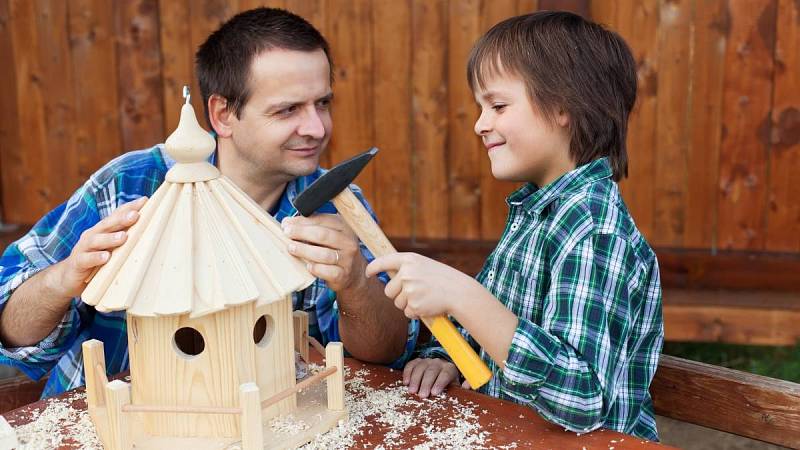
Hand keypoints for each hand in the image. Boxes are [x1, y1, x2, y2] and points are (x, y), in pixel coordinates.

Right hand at [54, 197, 146, 297]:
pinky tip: (106, 257)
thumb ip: (125, 240)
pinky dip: (96, 257)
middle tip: (136, 215)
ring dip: (110, 238)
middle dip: (122, 218)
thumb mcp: (111, 248)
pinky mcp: (77, 263)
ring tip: (123, 237)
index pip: (116, 215)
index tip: (145, 200)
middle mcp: (93, 235)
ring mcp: (83, 248)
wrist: (68, 277)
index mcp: (103, 230)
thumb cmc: (96, 261)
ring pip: (96, 240)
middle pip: (107, 224)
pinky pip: (86, 259)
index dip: (129, 207)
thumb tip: (150, 232)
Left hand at [282, 214, 365, 292]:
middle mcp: (348, 242)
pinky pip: (328, 272)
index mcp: (344, 227)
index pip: (322, 220)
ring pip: (324, 254)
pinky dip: (316, 269)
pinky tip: (307, 266)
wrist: (352, 273)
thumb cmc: (334, 250)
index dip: (303, 221)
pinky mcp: (343, 275)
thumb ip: (310, 227)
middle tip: (287, 233)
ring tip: (291, 248)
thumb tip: (287, 222)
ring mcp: (347, 259)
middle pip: (323, 235)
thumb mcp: (327, 234)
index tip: (287, 224)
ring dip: (305, 250)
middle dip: (302, 233)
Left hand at [365, 253, 485, 318]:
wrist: (459, 292)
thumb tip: (389, 276)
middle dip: (398, 295)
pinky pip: (407, 313)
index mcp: (409, 260)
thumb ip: (407, 269)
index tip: (369, 273)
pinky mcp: (414, 305)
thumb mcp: (424, 266)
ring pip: (397, 303)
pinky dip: (416, 312)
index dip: (373, 268)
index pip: (383, 262)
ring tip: (425, 297)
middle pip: (388, 290)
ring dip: (408, 304)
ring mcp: (409, 289)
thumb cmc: (442, 279)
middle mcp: (407, 273)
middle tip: (415, 292)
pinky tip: (428, 305)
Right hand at [403, 358, 458, 397]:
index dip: (440, 383)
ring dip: (415, 379)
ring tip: (412, 391)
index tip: (434, 393)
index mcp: (449, 369)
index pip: (446, 373)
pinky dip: (407, 372)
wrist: (441, 374)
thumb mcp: (456, 387)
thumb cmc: (448, 384)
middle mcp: (438, 363)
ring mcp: (427, 361)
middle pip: (431, 371)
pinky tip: (405, 382)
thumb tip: (467, 387)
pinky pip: (411, 364)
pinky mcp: (418, 362)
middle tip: (422, 395)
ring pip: (420, 367)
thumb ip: (461, 388)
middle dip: (426, 383)